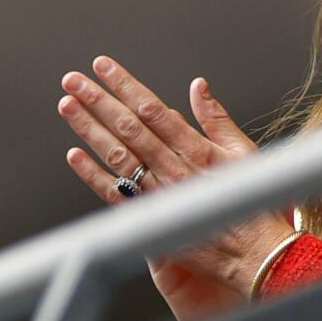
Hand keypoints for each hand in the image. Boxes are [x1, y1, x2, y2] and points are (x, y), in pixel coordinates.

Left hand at [57, 57, 295, 320]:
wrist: (253, 253)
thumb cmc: (252, 200)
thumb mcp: (242, 151)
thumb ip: (216, 118)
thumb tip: (198, 86)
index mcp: (195, 148)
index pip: (151, 108)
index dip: (125, 85)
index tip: (104, 67)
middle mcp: (172, 168)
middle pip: (128, 126)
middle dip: (98, 100)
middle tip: (73, 79)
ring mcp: (158, 193)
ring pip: (116, 154)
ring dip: (89, 129)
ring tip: (68, 105)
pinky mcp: (150, 217)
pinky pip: (115, 193)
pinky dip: (92, 174)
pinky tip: (75, 155)